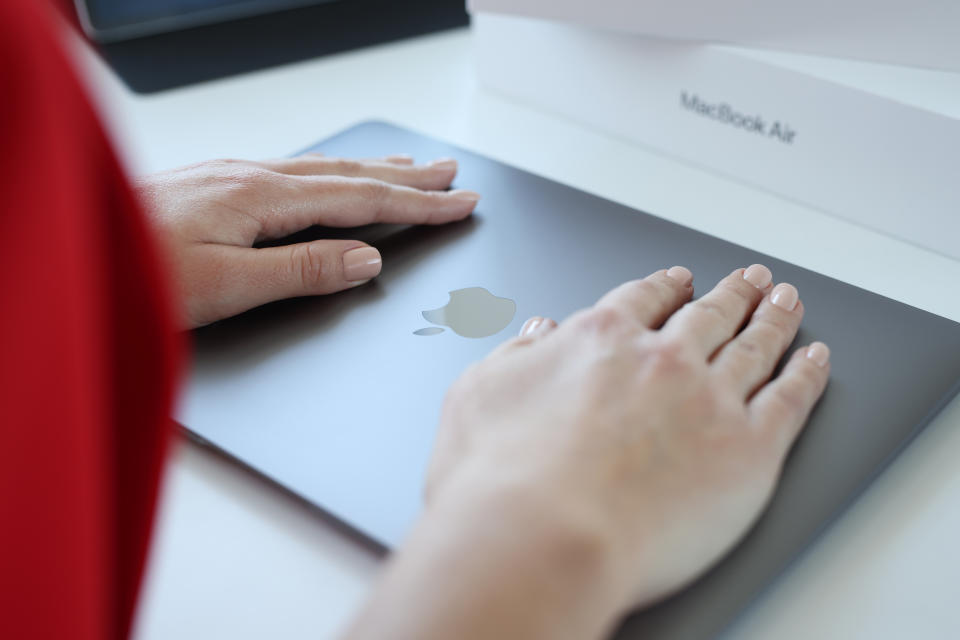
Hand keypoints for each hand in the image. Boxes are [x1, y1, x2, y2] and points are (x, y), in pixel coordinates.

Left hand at [136, 154, 478, 327]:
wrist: (75, 251)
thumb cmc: (137, 274)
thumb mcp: (229, 286)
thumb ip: (303, 270)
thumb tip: (366, 260)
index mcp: (262, 198)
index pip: (361, 200)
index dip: (417, 205)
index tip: (459, 204)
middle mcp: (251, 176)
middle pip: (349, 174)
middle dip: (407, 177)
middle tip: (451, 175)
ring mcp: (231, 175)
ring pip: (322, 169)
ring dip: (373, 170)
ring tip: (409, 167)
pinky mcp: (214, 184)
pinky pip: (292, 172)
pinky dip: (331, 174)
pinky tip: (331, 176)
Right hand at [345, 265, 829, 639]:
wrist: (542, 537)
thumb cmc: (498, 480)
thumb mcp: (477, 396)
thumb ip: (513, 357)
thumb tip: (537, 333)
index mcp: (599, 341)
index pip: (641, 300)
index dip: (663, 287)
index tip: (677, 281)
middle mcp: (660, 359)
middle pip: (707, 314)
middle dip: (730, 293)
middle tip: (749, 280)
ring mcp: (709, 399)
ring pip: (755, 344)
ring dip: (774, 318)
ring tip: (786, 301)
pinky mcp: (748, 449)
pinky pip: (791, 398)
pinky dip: (807, 373)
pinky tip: (815, 358)